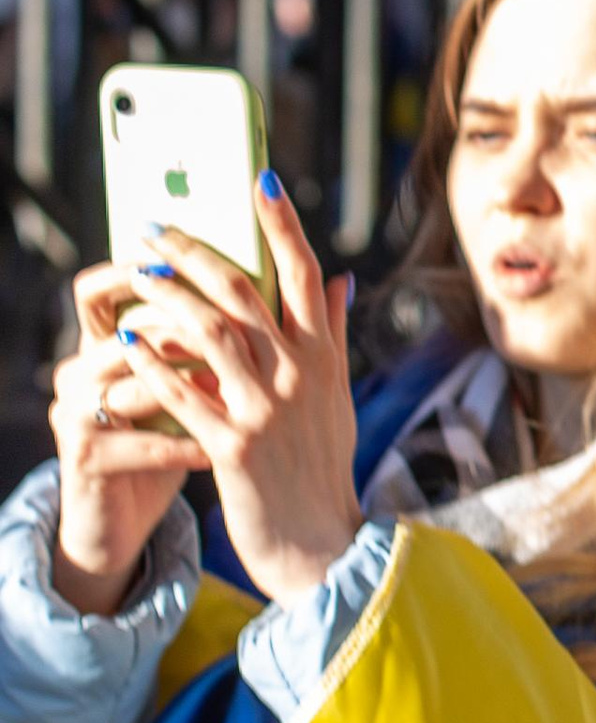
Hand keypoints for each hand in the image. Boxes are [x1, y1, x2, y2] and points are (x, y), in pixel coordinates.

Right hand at [51, 262, 201, 615]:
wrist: (126, 518)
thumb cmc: (170, 436)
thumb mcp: (188, 383)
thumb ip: (221, 332)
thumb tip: (286, 277)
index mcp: (102, 345)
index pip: (97, 290)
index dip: (133, 268)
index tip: (186, 256)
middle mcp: (79, 372)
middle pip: (125, 331)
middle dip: (181, 324)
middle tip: (231, 320)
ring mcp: (75, 415)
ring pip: (132, 386)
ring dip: (186, 385)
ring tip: (232, 386)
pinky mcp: (83, 460)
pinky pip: (138, 446)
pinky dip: (182, 446)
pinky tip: (214, 449)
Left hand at [111, 179, 361, 606]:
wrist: (321, 543)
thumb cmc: (323, 466)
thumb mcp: (336, 395)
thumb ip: (331, 333)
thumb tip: (341, 277)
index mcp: (323, 355)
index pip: (304, 272)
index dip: (283, 222)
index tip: (260, 179)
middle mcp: (298, 373)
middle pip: (245, 292)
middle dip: (197, 253)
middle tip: (156, 229)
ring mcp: (266, 410)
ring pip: (212, 334)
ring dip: (169, 300)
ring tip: (136, 278)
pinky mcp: (234, 448)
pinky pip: (186, 396)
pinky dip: (155, 366)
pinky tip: (128, 343)